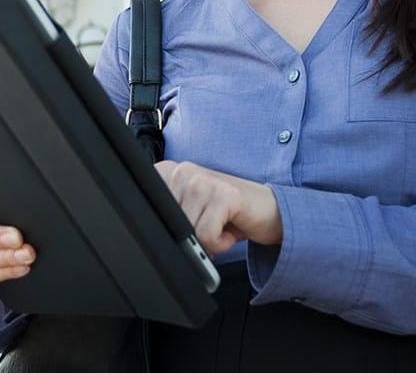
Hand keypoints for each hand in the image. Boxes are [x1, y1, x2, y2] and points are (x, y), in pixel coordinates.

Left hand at [154, 160, 282, 255]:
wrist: (268, 210)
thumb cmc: (226, 214)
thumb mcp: (189, 213)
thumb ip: (167, 219)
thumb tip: (150, 241)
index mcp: (168, 172)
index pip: (147, 212)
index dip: (166, 230)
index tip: (188, 224)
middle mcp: (183, 171)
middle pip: (167, 225)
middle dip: (189, 237)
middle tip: (210, 225)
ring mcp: (203, 180)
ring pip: (186, 233)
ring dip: (208, 241)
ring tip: (222, 225)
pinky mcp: (224, 194)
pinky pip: (206, 236)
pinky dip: (221, 243)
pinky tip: (231, 228)